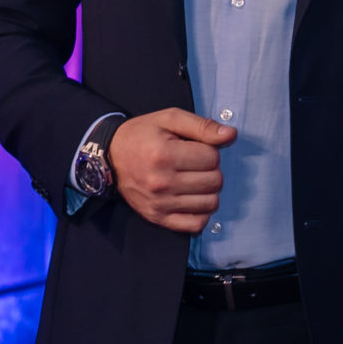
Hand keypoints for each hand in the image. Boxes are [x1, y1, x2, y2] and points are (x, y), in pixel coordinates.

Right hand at [106, 107, 235, 233]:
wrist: (111, 157)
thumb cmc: (143, 135)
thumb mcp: (170, 119)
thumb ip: (202, 126)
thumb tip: (230, 135)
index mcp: (164, 154)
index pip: (212, 157)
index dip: (209, 150)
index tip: (196, 148)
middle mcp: (162, 182)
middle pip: (214, 181)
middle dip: (211, 170)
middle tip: (195, 164)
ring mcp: (160, 203)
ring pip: (210, 203)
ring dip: (208, 191)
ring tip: (194, 180)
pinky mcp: (158, 218)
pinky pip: (196, 224)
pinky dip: (201, 212)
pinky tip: (193, 198)